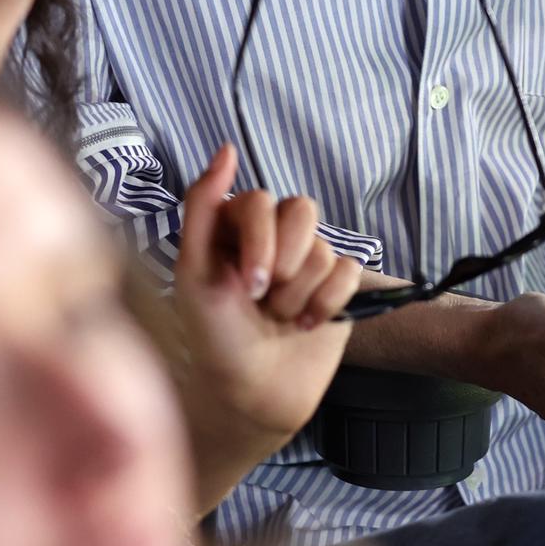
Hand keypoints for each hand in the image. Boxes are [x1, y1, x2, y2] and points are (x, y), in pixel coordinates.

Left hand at [168, 145, 361, 509]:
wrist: (250, 396)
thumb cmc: (213, 337)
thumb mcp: (194, 273)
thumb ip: (202, 206)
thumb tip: (227, 149)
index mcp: (236, 226)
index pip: (262, 200)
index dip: (261, 242)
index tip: (248, 287)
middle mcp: (273, 236)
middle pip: (302, 211)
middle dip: (287, 266)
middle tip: (264, 301)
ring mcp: (308, 260)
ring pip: (327, 249)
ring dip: (301, 294)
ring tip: (281, 319)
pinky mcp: (337, 287)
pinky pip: (351, 271)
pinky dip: (329, 303)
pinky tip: (308, 325)